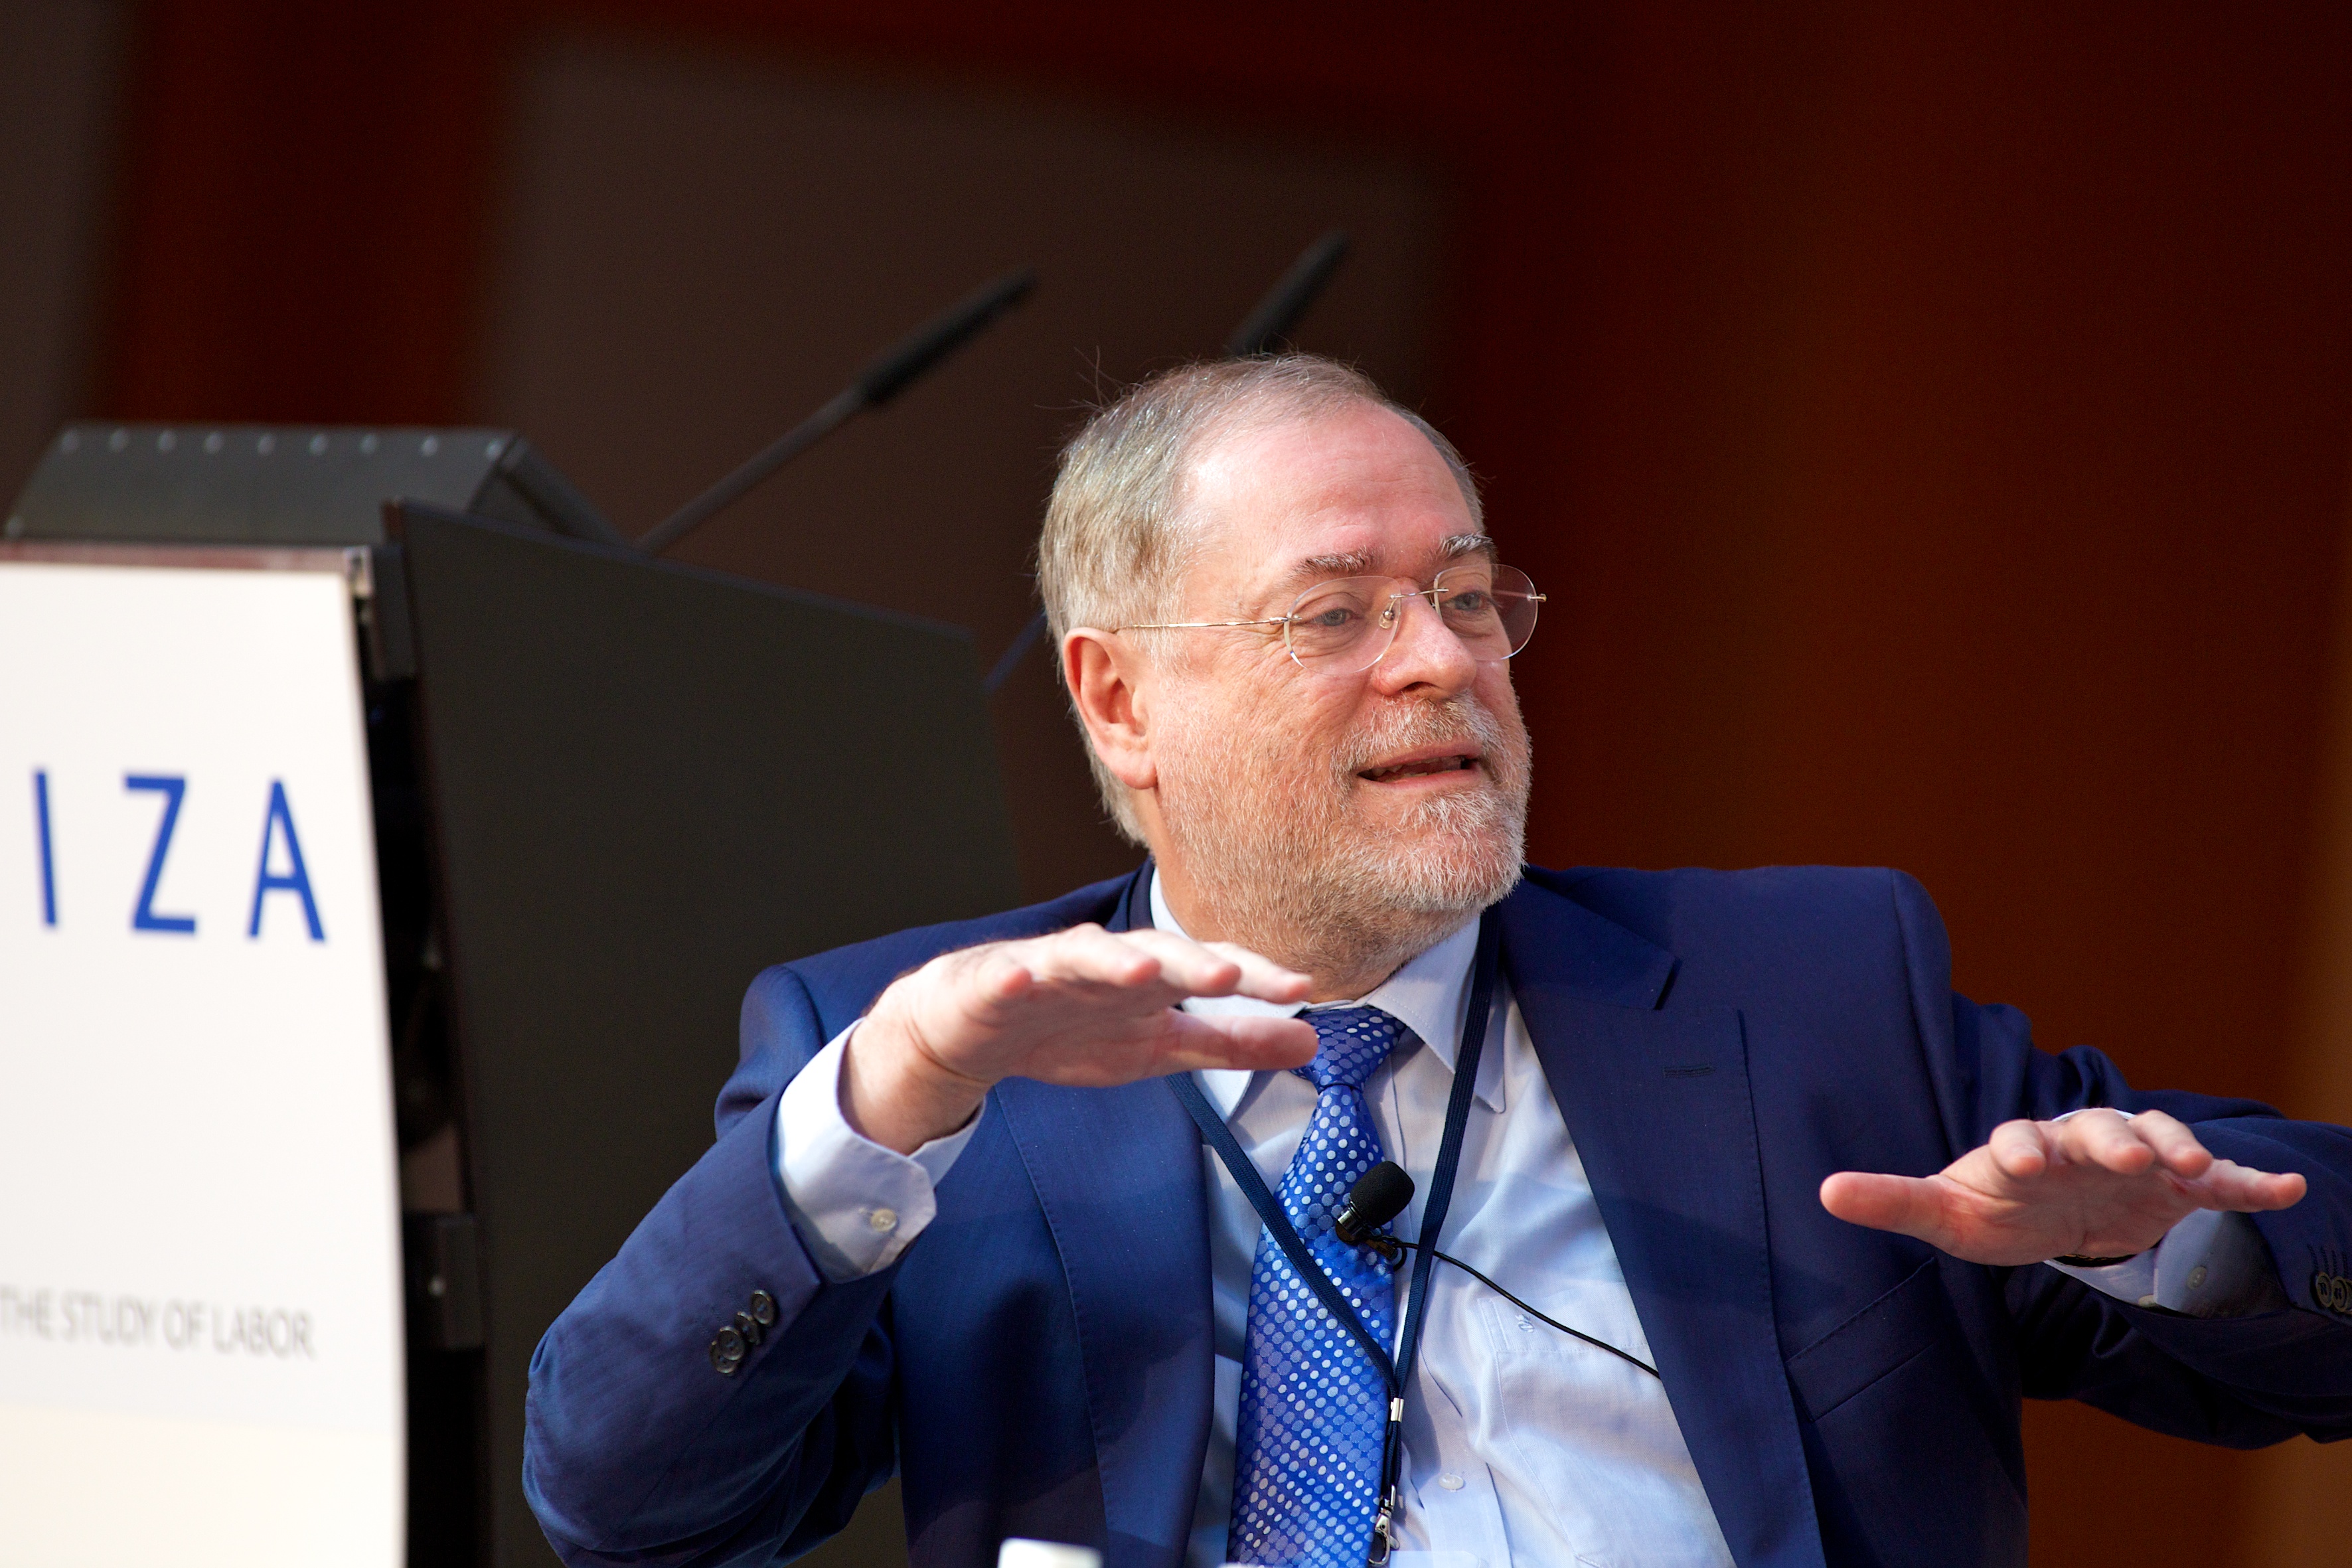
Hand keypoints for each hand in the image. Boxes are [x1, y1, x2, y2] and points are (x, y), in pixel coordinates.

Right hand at [841, 924, 1317, 1152]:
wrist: (973, 1028)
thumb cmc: (1071, 1026)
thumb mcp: (1160, 1045)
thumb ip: (1231, 1042)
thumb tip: (1311, 1039)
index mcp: (1151, 980)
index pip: (1209, 968)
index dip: (1254, 977)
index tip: (1300, 990)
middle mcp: (1108, 963)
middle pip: (1155, 952)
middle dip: (1190, 963)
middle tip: (1227, 978)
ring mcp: (1050, 967)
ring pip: (1084, 954)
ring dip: (1113, 959)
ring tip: (1140, 970)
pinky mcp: (994, 982)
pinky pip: (1004, 975)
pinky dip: (1013, 975)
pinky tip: (1021, 977)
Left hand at [1819, 1108, 2305, 1265]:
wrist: (2054, 1208)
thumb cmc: (1995, 1205)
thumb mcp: (1945, 1211)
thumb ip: (1891, 1199)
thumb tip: (1823, 1190)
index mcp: (2021, 1147)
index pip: (2018, 1139)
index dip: (2018, 1148)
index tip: (2018, 1160)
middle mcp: (2080, 1143)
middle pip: (2096, 1130)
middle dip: (2110, 1140)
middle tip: (2125, 1154)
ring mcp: (2134, 1161)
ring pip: (2160, 1139)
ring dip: (2179, 1148)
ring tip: (2201, 1167)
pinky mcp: (2178, 1187)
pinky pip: (2222, 1183)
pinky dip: (2254, 1182)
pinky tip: (2288, 1190)